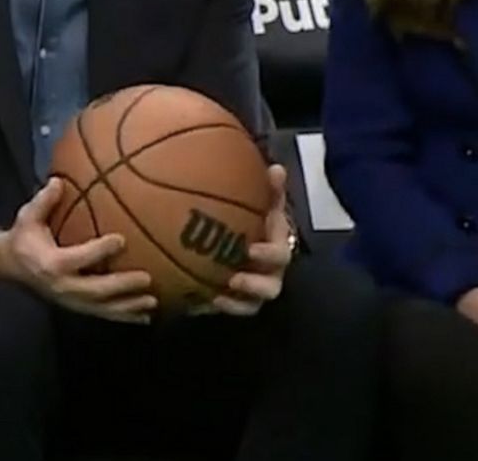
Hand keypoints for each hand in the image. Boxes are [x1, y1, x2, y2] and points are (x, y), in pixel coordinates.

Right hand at [0, 180, 156, 323]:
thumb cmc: (23, 238)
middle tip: (147, 278)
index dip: (99, 251)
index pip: (78, 259)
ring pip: (102, 308)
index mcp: (52, 264)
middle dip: (122, 286)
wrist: (9, 267)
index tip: (122, 240)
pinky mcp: (76, 307)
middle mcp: (62, 286)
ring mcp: (70, 301)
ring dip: (128, 307)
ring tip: (152, 303)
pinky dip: (124, 317)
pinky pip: (102, 314)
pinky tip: (145, 317)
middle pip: (95, 291)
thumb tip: (58, 181)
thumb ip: (43, 201)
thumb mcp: (28, 217)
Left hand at [195, 165, 293, 315]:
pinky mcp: (238, 303)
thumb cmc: (258, 219)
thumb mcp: (264, 203)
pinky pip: (229, 310)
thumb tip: (277, 169)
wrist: (248, 240)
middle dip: (254, 286)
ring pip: (251, 305)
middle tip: (233, 278)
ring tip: (216, 294)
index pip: (280, 255)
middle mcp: (271, 274)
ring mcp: (255, 293)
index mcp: (278, 249)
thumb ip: (271, 190)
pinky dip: (216, 306)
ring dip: (236, 303)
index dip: (269, 255)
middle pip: (270, 288)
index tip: (251, 249)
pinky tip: (197, 301)